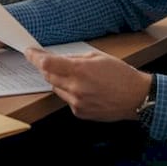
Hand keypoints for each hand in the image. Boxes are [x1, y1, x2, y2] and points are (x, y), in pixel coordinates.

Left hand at [25, 48, 152, 121]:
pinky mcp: (79, 112)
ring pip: (56, 88)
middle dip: (48, 68)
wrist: (136, 97)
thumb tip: (60, 59)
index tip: (29, 52)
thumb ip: (76, 58)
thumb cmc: (121, 75)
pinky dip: (70, 92)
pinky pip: (66, 99)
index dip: (35, 57)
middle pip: (49, 76)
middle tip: (52, 62)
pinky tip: (85, 89)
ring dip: (60, 80)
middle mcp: (76, 88)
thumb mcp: (98, 57)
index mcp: (80, 70)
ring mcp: (77, 102)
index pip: (48, 64)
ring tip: (78, 77)